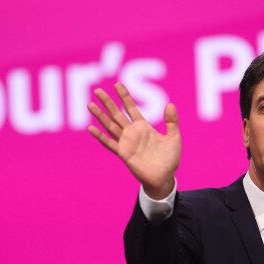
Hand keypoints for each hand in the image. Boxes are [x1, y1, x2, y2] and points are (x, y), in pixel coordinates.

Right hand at [87, 83, 180, 199]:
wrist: (164, 178)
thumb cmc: (170, 159)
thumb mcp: (174, 138)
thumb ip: (172, 122)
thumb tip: (170, 104)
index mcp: (143, 127)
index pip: (131, 108)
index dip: (125, 96)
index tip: (117, 85)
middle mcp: (132, 133)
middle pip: (117, 114)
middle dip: (108, 102)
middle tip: (97, 90)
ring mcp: (126, 143)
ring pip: (110, 126)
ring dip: (100, 116)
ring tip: (90, 105)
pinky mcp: (123, 154)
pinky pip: (109, 143)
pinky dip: (100, 136)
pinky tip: (91, 128)